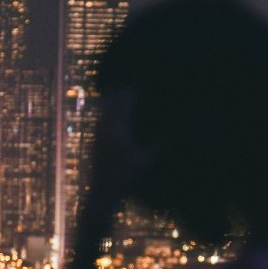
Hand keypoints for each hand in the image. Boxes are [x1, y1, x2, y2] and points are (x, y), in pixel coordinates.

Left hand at [85, 87, 147, 219]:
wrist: (102, 192)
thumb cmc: (126, 178)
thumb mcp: (146, 162)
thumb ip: (158, 144)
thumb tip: (171, 129)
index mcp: (120, 131)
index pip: (126, 104)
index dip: (133, 91)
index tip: (140, 80)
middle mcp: (107, 128)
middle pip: (114, 101)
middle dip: (123, 88)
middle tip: (131, 76)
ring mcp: (99, 132)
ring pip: (105, 106)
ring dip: (113, 94)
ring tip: (120, 83)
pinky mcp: (96, 137)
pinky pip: (101, 114)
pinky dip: (107, 105)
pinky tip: (109, 103)